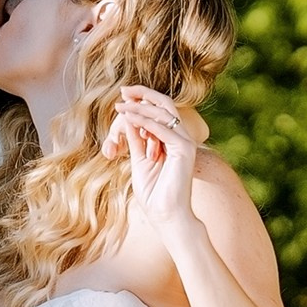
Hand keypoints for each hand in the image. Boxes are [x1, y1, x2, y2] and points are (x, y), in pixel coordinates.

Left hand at [103, 85, 200, 230]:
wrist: (166, 215)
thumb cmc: (154, 193)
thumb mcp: (139, 161)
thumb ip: (136, 140)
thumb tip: (128, 119)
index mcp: (173, 140)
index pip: (160, 112)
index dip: (143, 101)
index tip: (123, 96)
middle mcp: (182, 138)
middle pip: (165, 106)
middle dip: (143, 95)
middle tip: (123, 91)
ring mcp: (185, 143)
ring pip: (163, 114)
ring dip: (140, 108)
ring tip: (121, 106)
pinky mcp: (184, 149)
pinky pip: (162, 129)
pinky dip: (145, 122)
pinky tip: (130, 118)